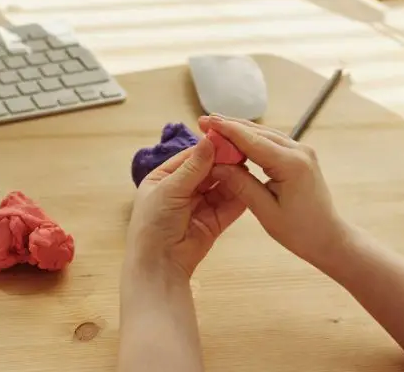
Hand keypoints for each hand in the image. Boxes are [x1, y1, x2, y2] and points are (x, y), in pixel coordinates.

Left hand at [128, 135, 247, 277]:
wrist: (159, 265)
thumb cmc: (153, 224)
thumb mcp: (170, 190)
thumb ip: (193, 167)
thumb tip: (209, 141)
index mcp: (163, 178)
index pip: (190, 158)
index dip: (208, 149)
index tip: (227, 138)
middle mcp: (181, 190)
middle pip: (207, 171)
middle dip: (223, 162)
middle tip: (242, 151)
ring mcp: (199, 206)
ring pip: (220, 186)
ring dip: (232, 177)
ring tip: (248, 166)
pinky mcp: (214, 222)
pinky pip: (229, 205)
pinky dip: (239, 196)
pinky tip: (250, 185)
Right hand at [198, 115, 351, 268]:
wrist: (329, 238)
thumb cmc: (299, 231)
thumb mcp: (265, 211)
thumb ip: (241, 185)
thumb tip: (216, 165)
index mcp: (291, 165)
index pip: (252, 140)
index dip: (226, 129)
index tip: (205, 121)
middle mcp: (299, 151)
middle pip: (258, 132)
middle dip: (230, 126)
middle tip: (203, 121)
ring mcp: (302, 151)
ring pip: (265, 134)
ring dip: (240, 130)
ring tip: (215, 126)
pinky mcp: (300, 156)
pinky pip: (272, 142)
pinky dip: (252, 139)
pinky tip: (236, 139)